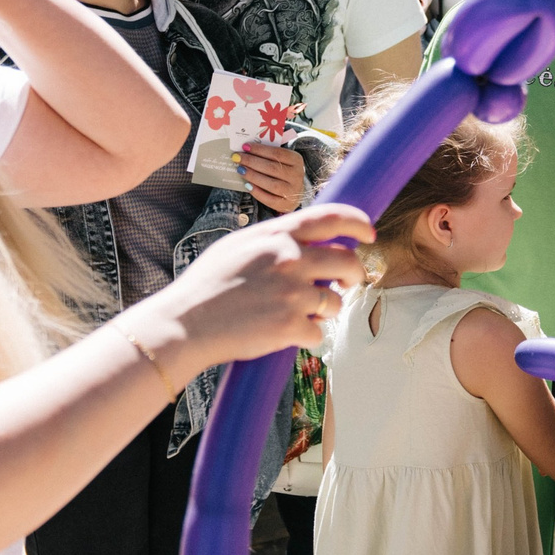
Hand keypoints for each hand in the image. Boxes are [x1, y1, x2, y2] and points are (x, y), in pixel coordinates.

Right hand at [136, 203, 369, 370]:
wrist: (185, 324)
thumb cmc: (207, 286)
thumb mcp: (238, 246)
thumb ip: (273, 240)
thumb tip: (304, 239)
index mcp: (275, 235)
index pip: (331, 217)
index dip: (358, 222)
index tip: (369, 232)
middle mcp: (289, 259)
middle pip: (347, 261)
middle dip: (354, 275)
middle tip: (348, 283)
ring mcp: (292, 293)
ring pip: (335, 302)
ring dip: (325, 311)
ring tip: (298, 314)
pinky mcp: (290, 326)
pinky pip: (318, 333)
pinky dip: (305, 337)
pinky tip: (283, 334)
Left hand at [239, 141, 307, 213]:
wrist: (295, 191)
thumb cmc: (283, 171)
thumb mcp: (282, 160)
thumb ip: (268, 155)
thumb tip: (246, 150)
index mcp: (296, 160)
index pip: (277, 153)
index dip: (260, 150)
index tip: (245, 146)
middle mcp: (296, 176)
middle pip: (272, 168)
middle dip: (252, 162)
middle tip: (238, 158)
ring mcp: (292, 191)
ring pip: (271, 184)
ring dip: (253, 176)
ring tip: (240, 170)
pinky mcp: (286, 204)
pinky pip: (269, 199)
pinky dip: (257, 192)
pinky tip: (247, 185)